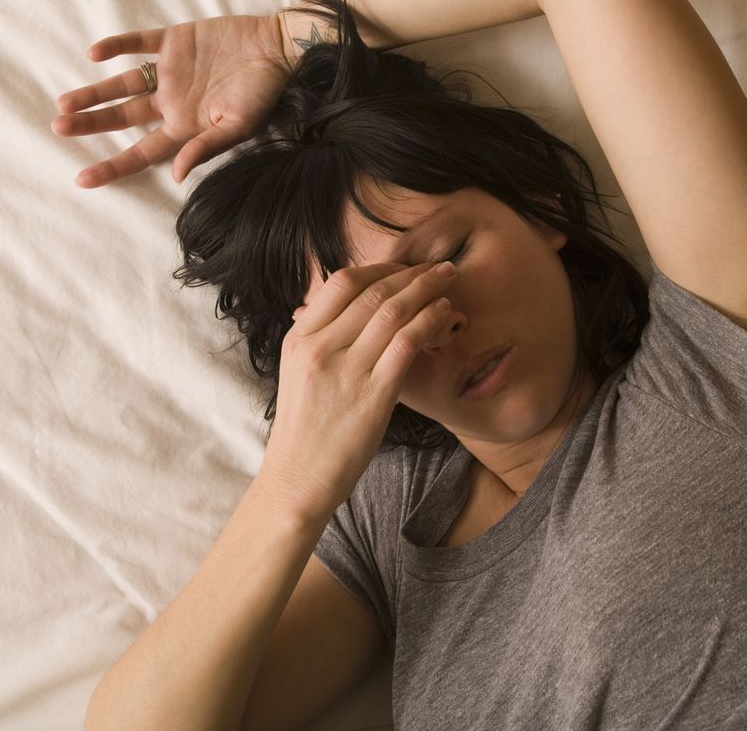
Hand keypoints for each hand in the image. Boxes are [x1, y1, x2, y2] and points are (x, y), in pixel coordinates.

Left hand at [52, 13, 292, 187]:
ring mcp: (170, 72)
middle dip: (91, 124)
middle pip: (123, 118)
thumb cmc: (263, 93)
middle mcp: (172, 102)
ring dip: (94, 92)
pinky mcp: (174, 41)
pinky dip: (117, 46)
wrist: (277, 47)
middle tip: (58, 127)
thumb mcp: (238, 127)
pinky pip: (138, 43)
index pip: (141, 153)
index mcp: (184, 127)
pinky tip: (94, 54)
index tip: (82, 179)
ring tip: (63, 102)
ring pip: (122, 84)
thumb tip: (177, 175)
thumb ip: (205, 148)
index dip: (112, 167)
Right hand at [260, 260, 459, 520]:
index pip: (341, 283)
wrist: (297, 479)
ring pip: (391, 312)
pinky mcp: (371, 397)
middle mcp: (319, 348)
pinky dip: (428, 322)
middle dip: (411, 272)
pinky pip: (405, 345)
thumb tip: (348, 307)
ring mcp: (345, 371)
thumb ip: (320, 338)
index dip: (379, 268)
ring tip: (449, 280)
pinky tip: (445, 314)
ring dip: (426, 289)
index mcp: (299, 338)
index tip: (404, 269)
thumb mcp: (298, 372)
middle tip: (438, 267)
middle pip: (371, 291)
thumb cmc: (304, 429)